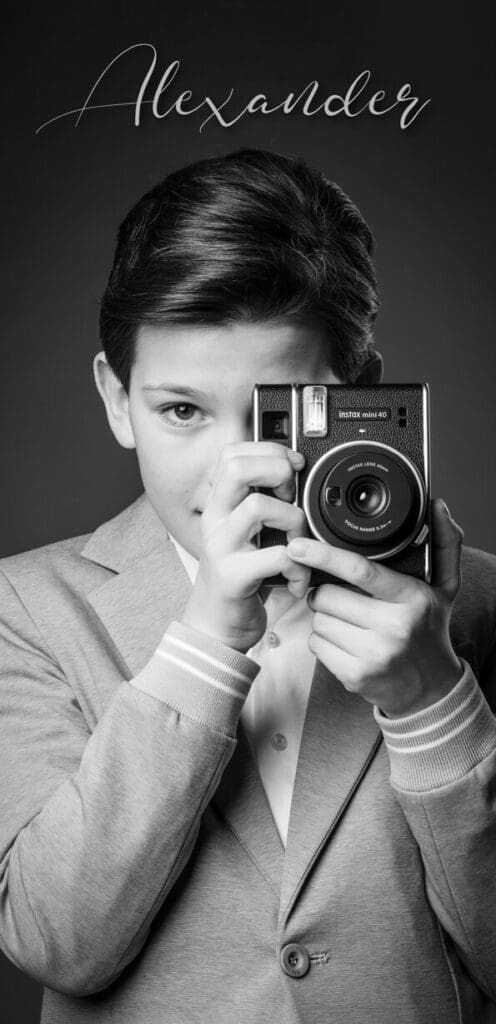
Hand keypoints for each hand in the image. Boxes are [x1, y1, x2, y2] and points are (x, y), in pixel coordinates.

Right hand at [181, 442, 309, 652]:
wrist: (216, 625)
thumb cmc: (239, 577)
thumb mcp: (245, 532)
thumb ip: (259, 502)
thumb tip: (294, 472)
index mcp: (219, 504)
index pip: (232, 453)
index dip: (268, 450)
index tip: (291, 467)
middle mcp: (215, 519)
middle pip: (237, 468)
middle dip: (277, 471)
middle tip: (291, 496)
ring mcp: (221, 547)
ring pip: (260, 506)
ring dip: (294, 521)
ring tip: (297, 544)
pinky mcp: (233, 576)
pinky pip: (278, 555)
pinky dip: (300, 568)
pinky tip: (298, 580)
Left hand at [287, 499, 463, 716]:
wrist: (429, 688)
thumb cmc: (429, 629)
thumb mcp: (444, 586)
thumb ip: (444, 543)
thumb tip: (439, 506)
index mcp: (411, 598)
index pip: (360, 570)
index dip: (324, 554)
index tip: (298, 544)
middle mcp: (393, 627)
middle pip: (327, 595)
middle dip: (325, 592)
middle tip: (343, 596)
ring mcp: (372, 654)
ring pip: (318, 620)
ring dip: (325, 617)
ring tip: (349, 621)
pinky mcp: (354, 675)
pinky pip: (316, 644)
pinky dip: (323, 640)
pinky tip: (345, 641)